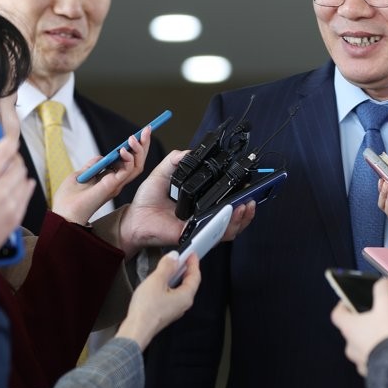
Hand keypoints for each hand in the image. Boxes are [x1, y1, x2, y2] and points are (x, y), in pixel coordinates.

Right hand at [0, 136, 34, 266]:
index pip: (3, 152)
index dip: (8, 142)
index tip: (8, 139)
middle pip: (17, 163)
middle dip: (14, 157)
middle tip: (8, 157)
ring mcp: (11, 203)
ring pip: (24, 177)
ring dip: (19, 171)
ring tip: (12, 171)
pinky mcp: (17, 215)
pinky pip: (28, 193)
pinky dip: (26, 185)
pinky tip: (23, 183)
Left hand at [52, 127, 149, 224]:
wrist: (64, 216)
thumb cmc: (69, 201)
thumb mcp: (79, 176)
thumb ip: (92, 166)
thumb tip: (102, 157)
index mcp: (111, 180)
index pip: (130, 162)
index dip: (138, 148)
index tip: (143, 132)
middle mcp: (116, 182)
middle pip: (137, 162)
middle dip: (143, 145)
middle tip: (147, 129)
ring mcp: (115, 185)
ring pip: (137, 166)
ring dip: (138, 150)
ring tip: (135, 137)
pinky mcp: (112, 187)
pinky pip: (127, 172)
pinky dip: (128, 160)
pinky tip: (123, 150)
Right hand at [115, 251, 200, 349]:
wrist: (135, 330)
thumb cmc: (146, 310)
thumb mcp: (156, 281)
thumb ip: (166, 266)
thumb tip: (174, 257)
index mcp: (186, 296)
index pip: (195, 276)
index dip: (194, 263)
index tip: (192, 254)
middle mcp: (183, 304)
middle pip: (189, 283)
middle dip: (186, 269)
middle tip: (181, 258)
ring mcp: (174, 310)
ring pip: (179, 289)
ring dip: (176, 277)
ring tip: (170, 267)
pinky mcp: (165, 313)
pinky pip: (171, 295)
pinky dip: (169, 285)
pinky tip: (160, 282)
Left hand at [116, 150, 256, 258]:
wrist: (134, 217)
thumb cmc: (148, 200)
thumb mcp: (163, 173)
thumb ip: (176, 160)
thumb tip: (190, 152)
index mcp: (199, 203)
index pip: (226, 201)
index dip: (240, 195)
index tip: (247, 185)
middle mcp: (203, 216)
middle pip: (234, 216)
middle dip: (247, 208)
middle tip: (252, 197)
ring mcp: (200, 227)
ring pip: (230, 227)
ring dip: (243, 217)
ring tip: (247, 204)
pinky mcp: (195, 235)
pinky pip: (216, 234)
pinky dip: (228, 225)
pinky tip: (233, 213)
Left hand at [331, 278, 387, 376]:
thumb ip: (383, 288)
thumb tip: (383, 282)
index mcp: (349, 328)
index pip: (337, 314)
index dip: (343, 305)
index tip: (350, 300)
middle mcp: (351, 346)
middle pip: (351, 331)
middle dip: (361, 324)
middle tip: (374, 317)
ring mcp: (361, 361)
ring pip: (362, 348)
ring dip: (370, 341)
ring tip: (386, 335)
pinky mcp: (374, 373)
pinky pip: (374, 361)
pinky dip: (380, 355)